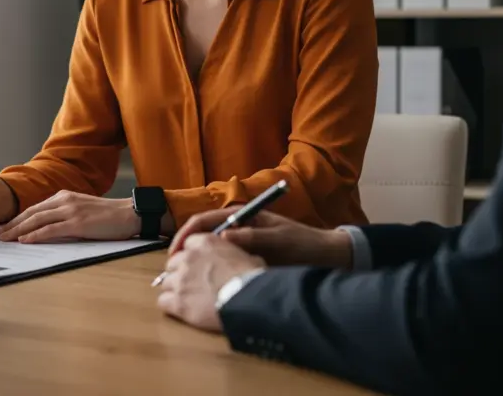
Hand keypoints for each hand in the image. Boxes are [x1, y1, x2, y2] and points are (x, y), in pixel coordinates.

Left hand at [0, 191, 138, 242]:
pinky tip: (24, 240)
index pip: (34, 208)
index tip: (4, 227)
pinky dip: (35, 235)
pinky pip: (51, 230)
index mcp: (63, 196)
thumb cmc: (107, 216)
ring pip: (37, 220)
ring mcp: (70, 211)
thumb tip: (45, 228)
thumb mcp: (81, 209)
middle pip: (31, 213)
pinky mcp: (77, 223)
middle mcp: (64, 200)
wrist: (129, 214)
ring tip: (5, 238)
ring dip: (18, 230)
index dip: (17, 218)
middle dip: (12, 224)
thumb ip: (63, 214)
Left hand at [157, 234, 264, 331]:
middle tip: (192, 283)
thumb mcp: (247, 257)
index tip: (197, 264)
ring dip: (175, 290)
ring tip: (187, 299)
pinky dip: (169, 306)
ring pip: (166, 283)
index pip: (187, 245)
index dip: (192, 256)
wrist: (249, 299)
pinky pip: (163, 302)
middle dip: (180, 273)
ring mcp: (180, 280)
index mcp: (204, 243)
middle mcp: (188, 258)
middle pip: (173, 264)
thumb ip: (232, 255)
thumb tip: (236, 260)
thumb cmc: (252, 278)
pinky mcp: (178, 301)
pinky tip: (179, 310)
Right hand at [169, 208, 352, 268]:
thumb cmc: (305, 244)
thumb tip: (226, 239)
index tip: (177, 253)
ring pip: (209, 252)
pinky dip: (210, 273)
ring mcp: (241, 243)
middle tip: (174, 271)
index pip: (204, 221)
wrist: (327, 257)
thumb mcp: (280, 240)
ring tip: (185, 281)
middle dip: (185, 252)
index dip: (186, 235)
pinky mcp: (245, 259)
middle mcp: (237, 228)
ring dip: (196, 264)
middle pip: (201, 236)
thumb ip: (254, 238)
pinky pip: (221, 264)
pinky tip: (206, 286)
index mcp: (243, 216)